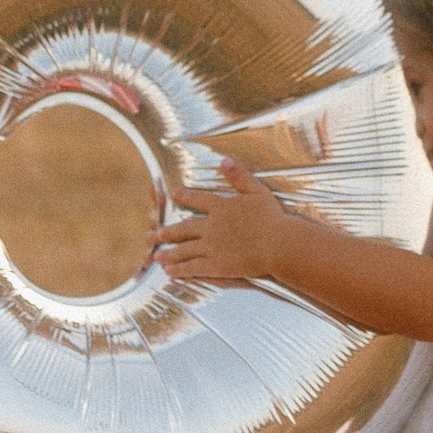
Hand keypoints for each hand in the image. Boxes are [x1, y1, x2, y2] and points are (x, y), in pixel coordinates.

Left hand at [151, 154, 292, 289]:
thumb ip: (240, 176)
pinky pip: (194, 268)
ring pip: (185, 250)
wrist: (277, 244)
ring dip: (169, 253)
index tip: (173, 194)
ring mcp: (212, 247)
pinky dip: (181, 270)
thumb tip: (225, 160)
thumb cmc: (272, 218)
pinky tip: (170, 273)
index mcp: (221, 208)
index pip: (198, 199)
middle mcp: (212, 227)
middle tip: (155, 234)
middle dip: (168, 231)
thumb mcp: (257, 192)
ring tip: (156, 256)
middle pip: (185, 228)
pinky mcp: (216, 266)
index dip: (184, 196)